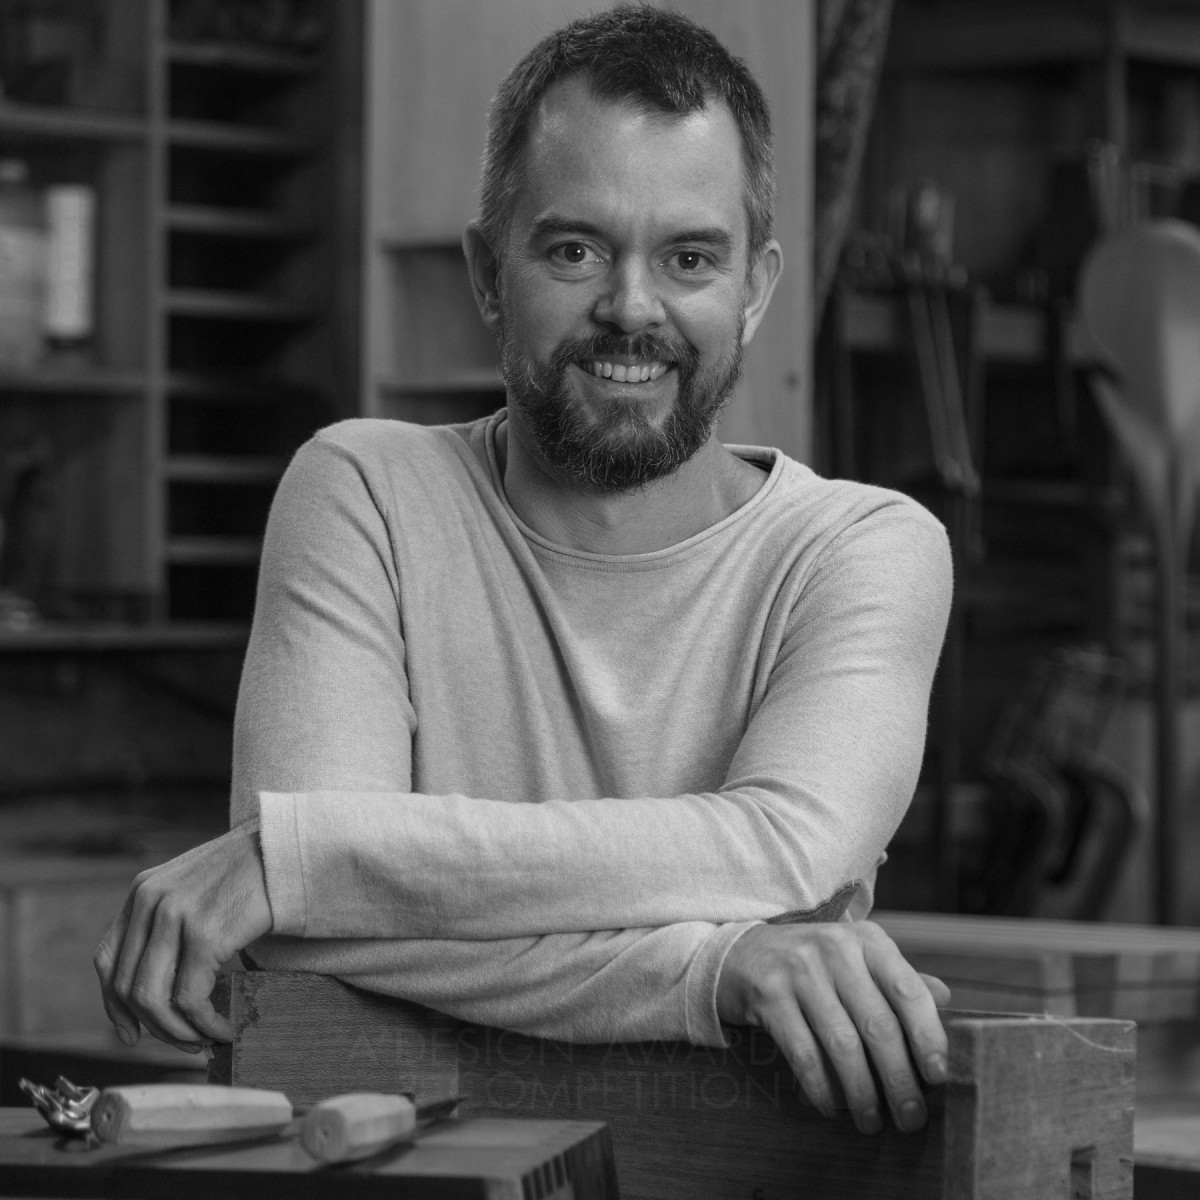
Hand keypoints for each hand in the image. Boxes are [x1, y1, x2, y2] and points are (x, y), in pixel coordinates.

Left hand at [94, 820, 272, 1050]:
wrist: (288, 848)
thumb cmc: (251, 870)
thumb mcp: (194, 886)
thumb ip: (168, 919)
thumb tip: (161, 981)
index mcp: (143, 890)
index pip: (107, 959)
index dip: (114, 1006)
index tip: (132, 1034)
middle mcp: (150, 900)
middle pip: (128, 986)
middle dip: (154, 1026)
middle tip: (184, 1042)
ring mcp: (175, 916)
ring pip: (153, 1000)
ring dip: (178, 1032)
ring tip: (204, 1040)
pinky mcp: (205, 934)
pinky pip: (191, 999)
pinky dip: (204, 1024)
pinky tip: (223, 1029)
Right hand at [717, 921, 949, 1134]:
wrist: (743, 952)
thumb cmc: (814, 964)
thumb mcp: (857, 960)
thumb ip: (897, 980)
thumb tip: (947, 1001)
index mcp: (866, 940)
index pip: (908, 991)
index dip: (928, 1037)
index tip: (939, 1077)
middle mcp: (835, 949)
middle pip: (878, 1024)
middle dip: (899, 1079)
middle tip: (912, 1117)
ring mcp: (799, 970)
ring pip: (842, 1044)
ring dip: (862, 1092)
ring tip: (872, 1121)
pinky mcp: (769, 994)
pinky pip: (803, 1053)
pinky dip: (822, 1087)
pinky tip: (832, 1107)